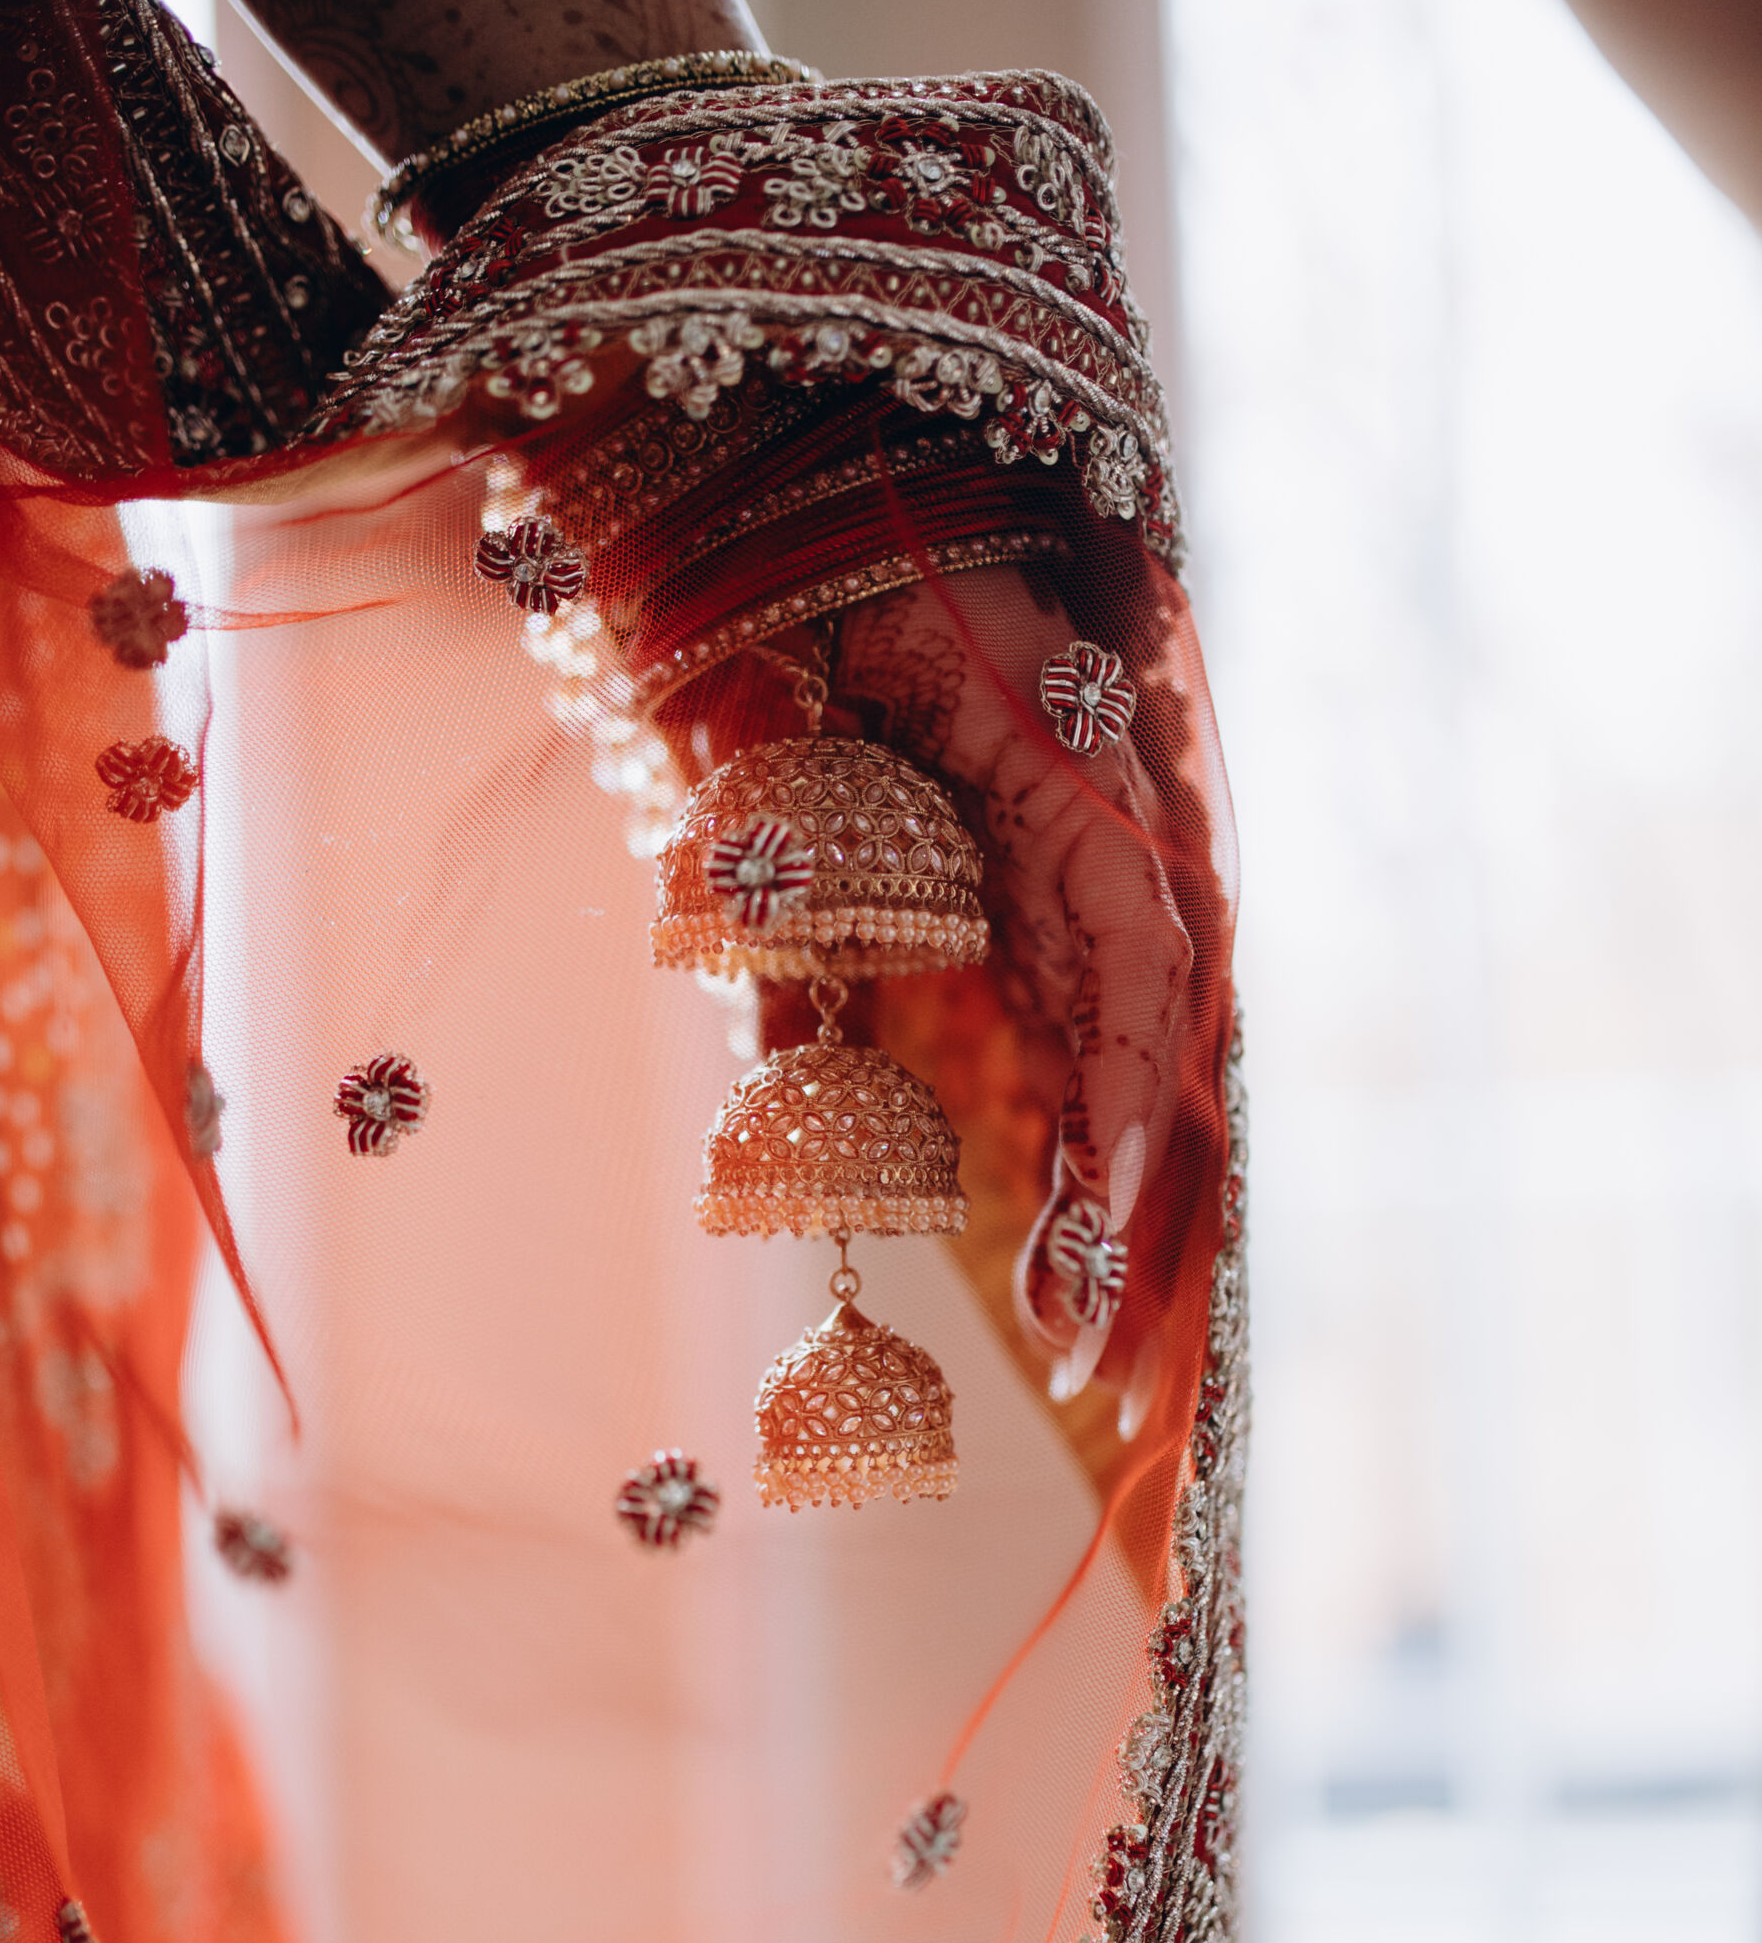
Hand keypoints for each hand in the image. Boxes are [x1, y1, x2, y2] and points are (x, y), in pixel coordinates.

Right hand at [836, 568, 1194, 1402]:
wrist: (796, 551)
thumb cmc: (798, 712)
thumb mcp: (790, 915)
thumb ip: (810, 1021)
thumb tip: (793, 1146)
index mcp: (1022, 945)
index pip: (1076, 1114)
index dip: (1075, 1234)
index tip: (1058, 1349)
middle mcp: (1080, 920)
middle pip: (1135, 1113)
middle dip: (1123, 1257)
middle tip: (1108, 1391)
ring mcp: (1103, 868)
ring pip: (1152, 1062)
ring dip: (1128, 1198)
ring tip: (1102, 1323)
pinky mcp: (1098, 817)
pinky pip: (1136, 967)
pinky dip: (1128, 1077)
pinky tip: (1112, 1178)